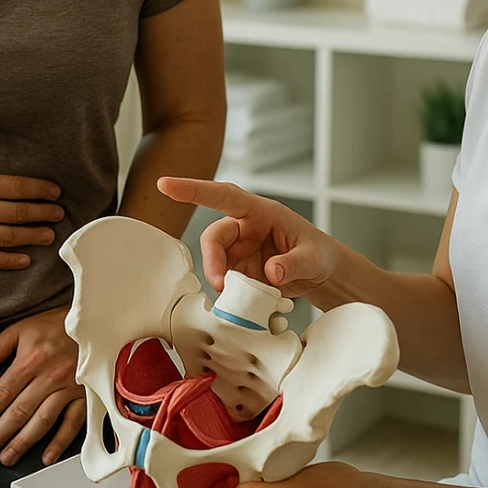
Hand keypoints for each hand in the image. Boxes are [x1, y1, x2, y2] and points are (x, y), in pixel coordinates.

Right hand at [0, 127, 64, 267]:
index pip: (16, 187)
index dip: (39, 190)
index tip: (54, 193)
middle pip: (18, 212)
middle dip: (42, 213)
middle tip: (58, 214)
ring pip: (7, 236)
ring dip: (32, 236)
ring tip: (49, 235)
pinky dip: (8, 260)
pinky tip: (23, 260)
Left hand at [0, 305, 84, 466]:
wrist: (94, 319)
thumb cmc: (55, 325)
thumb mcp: (19, 329)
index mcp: (29, 360)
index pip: (0, 395)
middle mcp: (49, 376)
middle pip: (18, 412)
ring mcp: (68, 387)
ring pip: (42, 421)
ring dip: (22, 443)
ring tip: (6, 458)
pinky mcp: (85, 394)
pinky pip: (73, 422)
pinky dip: (60, 442)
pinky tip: (46, 456)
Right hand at [156, 176, 341, 300]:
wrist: (322, 275)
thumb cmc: (319, 254)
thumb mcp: (313, 257)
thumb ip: (294, 263)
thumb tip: (271, 271)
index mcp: (260, 212)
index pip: (223, 195)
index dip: (193, 189)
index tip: (166, 185)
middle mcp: (244, 228)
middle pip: (214, 238)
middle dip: (212, 262)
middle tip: (223, 286)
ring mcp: (240, 251)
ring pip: (216, 263)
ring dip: (223, 282)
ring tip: (243, 298)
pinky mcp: (239, 271)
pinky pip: (226, 282)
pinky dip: (232, 295)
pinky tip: (248, 303)